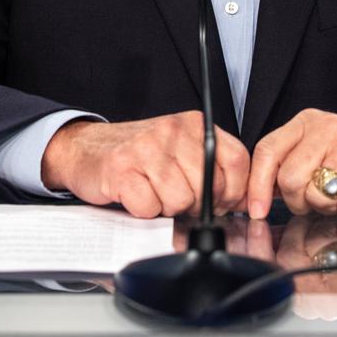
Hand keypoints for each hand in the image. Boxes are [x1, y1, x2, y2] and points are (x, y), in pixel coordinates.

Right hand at [41, 112, 249, 218]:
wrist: (87, 148)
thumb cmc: (139, 156)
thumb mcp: (182, 152)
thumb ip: (215, 171)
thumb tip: (249, 201)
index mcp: (194, 125)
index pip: (235, 161)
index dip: (233, 192)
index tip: (220, 203)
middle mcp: (172, 131)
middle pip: (208, 187)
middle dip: (195, 204)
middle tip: (175, 196)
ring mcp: (146, 149)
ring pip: (180, 201)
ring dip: (165, 208)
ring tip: (152, 193)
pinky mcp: (122, 170)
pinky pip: (149, 208)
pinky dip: (142, 211)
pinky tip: (134, 196)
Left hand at [246, 109, 336, 218]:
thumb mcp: (320, 146)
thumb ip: (289, 163)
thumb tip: (255, 195)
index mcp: (308, 122)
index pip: (268, 151)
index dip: (257, 186)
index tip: (256, 211)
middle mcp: (330, 128)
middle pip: (290, 179)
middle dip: (299, 202)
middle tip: (316, 201)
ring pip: (318, 196)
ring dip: (328, 208)